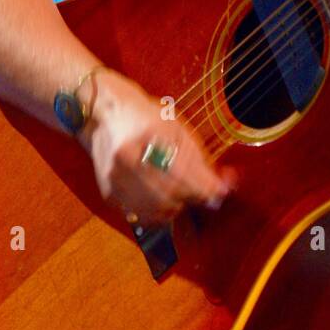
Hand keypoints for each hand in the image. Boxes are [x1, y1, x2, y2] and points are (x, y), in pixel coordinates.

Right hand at [76, 69, 236, 225]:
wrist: (106, 114)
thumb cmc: (147, 117)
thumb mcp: (177, 128)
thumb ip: (198, 159)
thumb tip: (223, 187)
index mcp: (147, 135)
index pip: (181, 172)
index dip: (203, 186)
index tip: (220, 191)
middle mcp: (127, 158)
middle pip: (169, 193)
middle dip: (192, 196)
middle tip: (201, 192)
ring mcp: (115, 178)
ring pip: (155, 209)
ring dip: (177, 206)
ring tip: (182, 194)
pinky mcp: (109, 193)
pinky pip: (139, 214)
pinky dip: (157, 213)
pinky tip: (164, 200)